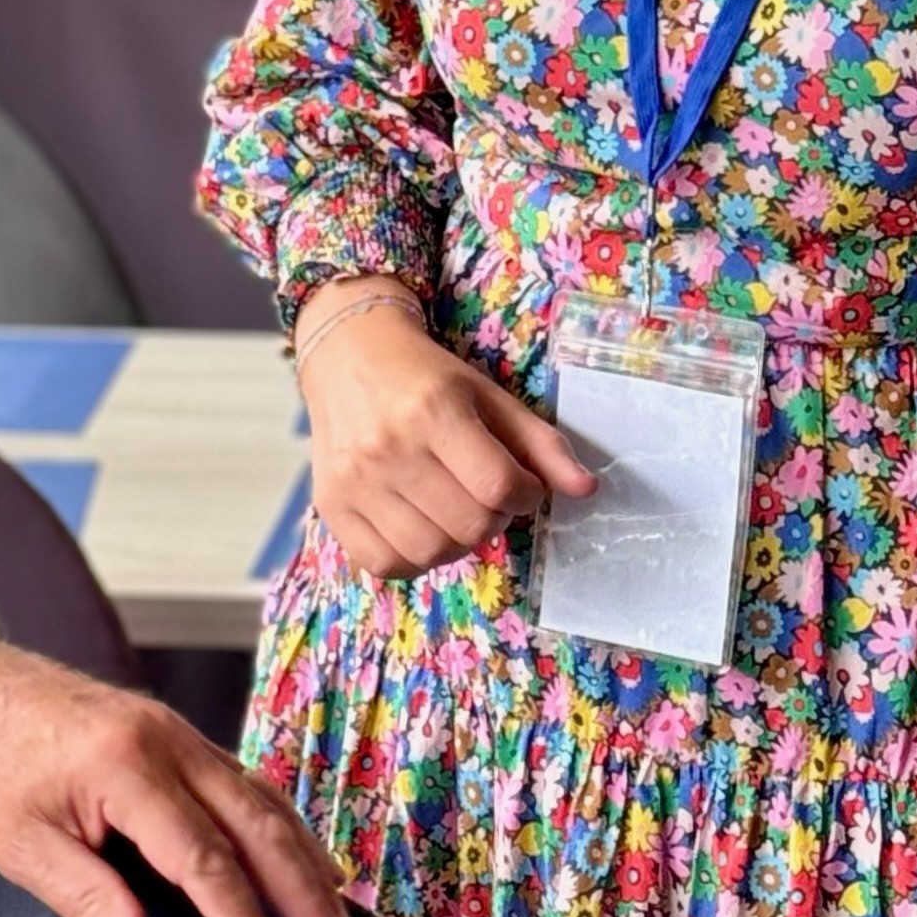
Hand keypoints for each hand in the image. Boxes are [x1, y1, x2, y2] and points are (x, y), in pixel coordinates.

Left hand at [0, 629, 352, 916]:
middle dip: (301, 891)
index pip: (204, 858)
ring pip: (259, 796)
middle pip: (254, 822)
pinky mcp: (171, 730)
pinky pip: (241, 777)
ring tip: (336, 914)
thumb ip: (87, 900)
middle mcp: (164, 740)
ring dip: (303, 856)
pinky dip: (278, 821)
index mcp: (125, 767)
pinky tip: (300, 853)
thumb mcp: (20, 843)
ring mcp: (173, 729)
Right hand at [294, 283, 594, 579]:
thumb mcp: (488, 394)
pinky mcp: (330, 503)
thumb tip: (587, 490)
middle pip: (468, 525)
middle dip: (494, 518)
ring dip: (456, 541)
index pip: (498, 485)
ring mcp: (354, 479)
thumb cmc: (425, 375)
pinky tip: (419, 526)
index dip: (524, 495)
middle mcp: (388, 447)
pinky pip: (385, 563)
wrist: (346, 352)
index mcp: (433, 411)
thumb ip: (540, 443)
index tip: (520, 484)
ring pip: (430, 552)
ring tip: (453, 510)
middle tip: (485, 496)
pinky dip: (412, 558)